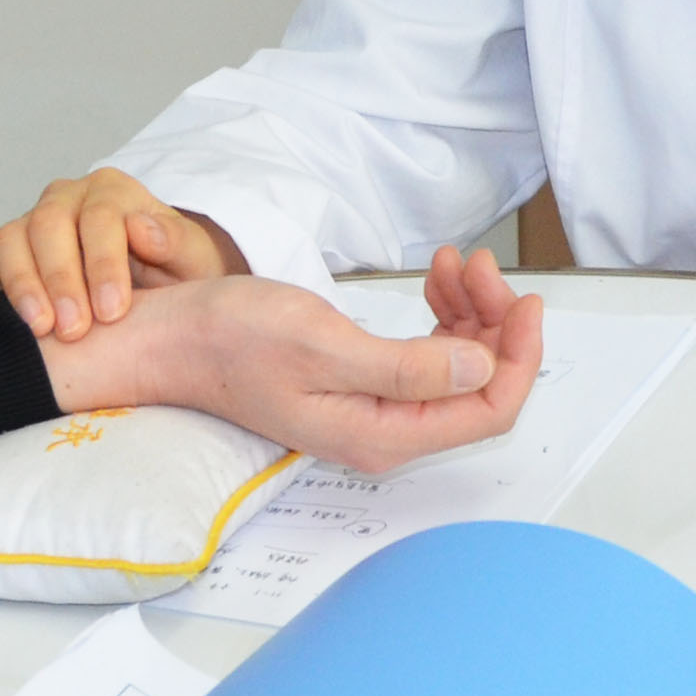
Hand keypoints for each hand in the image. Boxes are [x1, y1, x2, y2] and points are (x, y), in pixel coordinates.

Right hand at [0, 168, 245, 336]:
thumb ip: (176, 242)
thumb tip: (141, 228)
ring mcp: (30, 228)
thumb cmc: (177, 280)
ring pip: (9, 239)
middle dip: (60, 279)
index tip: (113, 312)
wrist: (161, 294)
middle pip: (49, 227)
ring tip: (37, 327)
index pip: (100, 218)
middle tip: (75, 329)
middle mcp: (66, 201)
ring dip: (19, 283)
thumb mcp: (194, 263)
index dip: (104, 263)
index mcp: (113, 194)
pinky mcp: (3, 258)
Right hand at [38, 247, 539, 475]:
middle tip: (477, 264)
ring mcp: (374, 409)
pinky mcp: (360, 384)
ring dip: (468, 314)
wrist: (172, 339)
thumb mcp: (323, 343)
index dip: (518, 357)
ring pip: (456, 366)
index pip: (488, 409)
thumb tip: (484, 368)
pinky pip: (424, 356)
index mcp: (383, 433)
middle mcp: (386, 431)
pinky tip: (433, 282)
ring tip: (454, 262)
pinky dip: (440, 317)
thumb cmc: (232, 340)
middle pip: (478, 386)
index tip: (523, 299)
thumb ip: (408, 366)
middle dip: (493, 325)